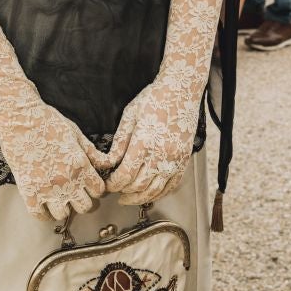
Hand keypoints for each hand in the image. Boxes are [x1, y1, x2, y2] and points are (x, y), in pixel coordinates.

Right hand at [0, 99, 110, 221]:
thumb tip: (106, 164)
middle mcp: (67, 181)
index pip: (98, 190)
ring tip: (59, 198)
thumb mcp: (75, 133)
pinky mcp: (28, 191)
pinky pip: (39, 215)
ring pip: (63, 214)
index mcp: (80, 165)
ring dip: (63, 207)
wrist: (20, 119)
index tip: (88, 184)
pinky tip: (44, 205)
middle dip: (82, 200)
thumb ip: (92, 152)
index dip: (95, 188)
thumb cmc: (48, 121)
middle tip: (74, 192)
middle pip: (84, 207)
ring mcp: (47, 188)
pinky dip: (43, 214)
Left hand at [102, 80, 196, 205]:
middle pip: (138, 186)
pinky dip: (159, 194)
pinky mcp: (183, 161)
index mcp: (144, 143)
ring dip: (139, 198)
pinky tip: (149, 193)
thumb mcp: (130, 116)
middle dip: (123, 192)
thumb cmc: (153, 99)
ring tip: (128, 198)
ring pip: (155, 190)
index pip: (125, 176)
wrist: (181, 92)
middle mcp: (160, 156)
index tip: (107, 185)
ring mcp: (174, 160)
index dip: (113, 184)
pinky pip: (171, 186)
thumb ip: (119, 142)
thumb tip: (108, 162)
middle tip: (115, 192)